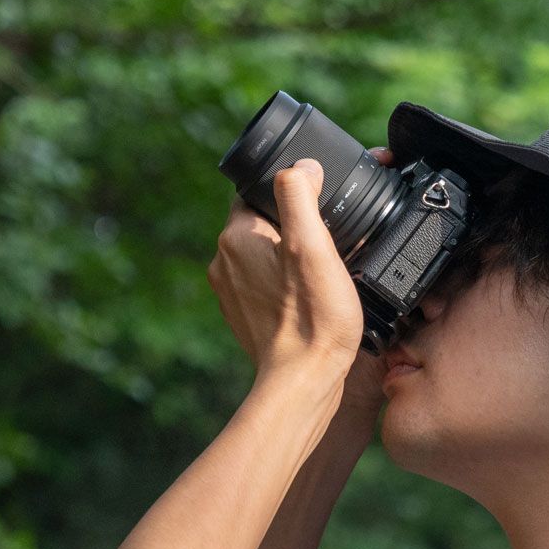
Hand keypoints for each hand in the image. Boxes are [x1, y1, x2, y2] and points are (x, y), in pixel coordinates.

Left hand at [207, 158, 362, 380]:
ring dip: (289, 257)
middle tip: (326, 244)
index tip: (320, 208)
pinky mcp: (243, 316)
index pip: (258, 193)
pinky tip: (308, 297)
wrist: (304, 381)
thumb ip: (300, 195)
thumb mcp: (312, 245)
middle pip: (262, 223)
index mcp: (236, 237)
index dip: (291, 193)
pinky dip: (285, 284)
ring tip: (319, 274)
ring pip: (264, 255)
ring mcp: (231, 292)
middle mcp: (223, 262)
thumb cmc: (313, 317)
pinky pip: (264, 284)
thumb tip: (300, 166)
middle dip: (292, 226)